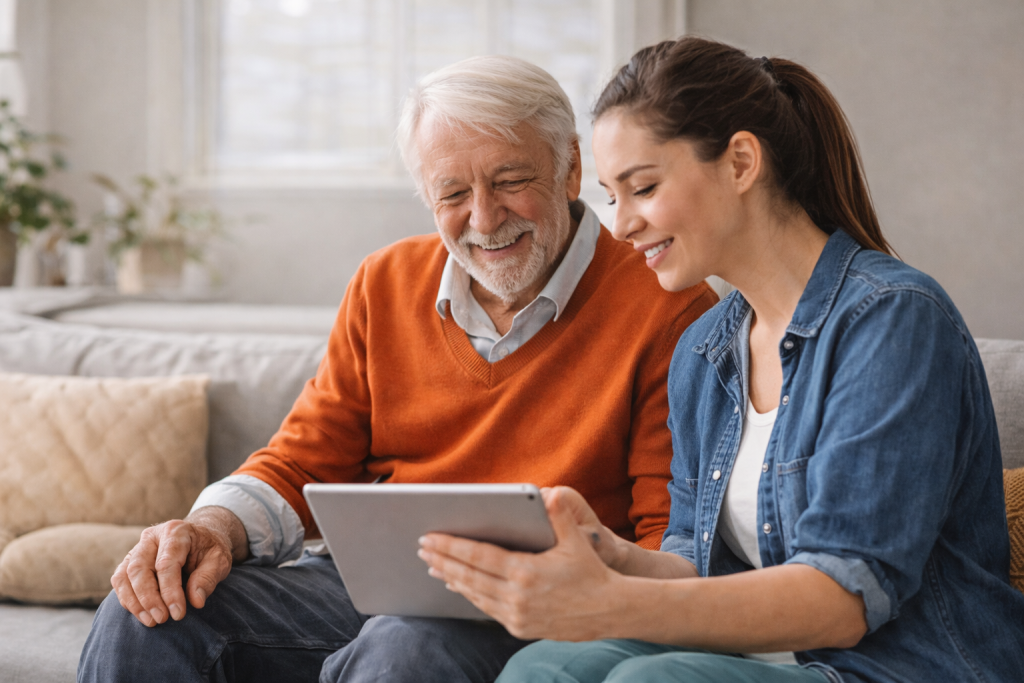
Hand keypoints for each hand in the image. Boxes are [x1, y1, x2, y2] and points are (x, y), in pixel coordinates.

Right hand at [110, 507, 245, 626]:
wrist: (200, 539)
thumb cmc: (209, 550)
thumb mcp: (219, 560)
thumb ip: (208, 577)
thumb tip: (196, 601)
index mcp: (175, 531)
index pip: (166, 563)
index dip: (170, 591)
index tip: (178, 613)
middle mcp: (152, 537)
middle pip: (139, 569)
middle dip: (149, 598)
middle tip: (162, 619)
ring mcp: (137, 548)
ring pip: (124, 575)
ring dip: (135, 602)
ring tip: (151, 621)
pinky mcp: (129, 561)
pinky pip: (120, 581)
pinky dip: (127, 600)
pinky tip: (142, 614)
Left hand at [418, 486, 624, 640]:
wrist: (609, 611)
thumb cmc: (591, 571)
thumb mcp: (576, 541)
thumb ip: (559, 516)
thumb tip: (549, 494)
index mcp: (526, 571)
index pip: (478, 556)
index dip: (451, 546)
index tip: (430, 537)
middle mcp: (517, 596)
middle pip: (469, 575)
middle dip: (442, 560)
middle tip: (422, 548)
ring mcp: (517, 615)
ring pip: (474, 594)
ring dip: (452, 578)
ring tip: (433, 566)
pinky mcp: (520, 627)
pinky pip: (487, 609)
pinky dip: (470, 595)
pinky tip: (459, 585)